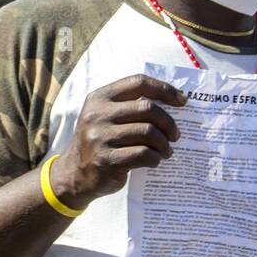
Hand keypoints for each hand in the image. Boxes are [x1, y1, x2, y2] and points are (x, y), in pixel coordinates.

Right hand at [48, 74, 186, 209]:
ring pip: (148, 132)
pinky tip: (154, 160)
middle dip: (168, 122)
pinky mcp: (107, 160)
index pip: (138, 83)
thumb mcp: (104, 116)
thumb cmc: (98, 141)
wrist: (74, 173)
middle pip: (147, 108)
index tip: (182, 101)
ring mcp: (100, 137)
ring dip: (164, 143)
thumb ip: (128, 105)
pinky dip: (155, 158)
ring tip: (166, 150)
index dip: (164, 89)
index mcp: (99, 98)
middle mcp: (97, 114)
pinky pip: (143, 154)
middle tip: (175, 134)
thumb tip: (172, 101)